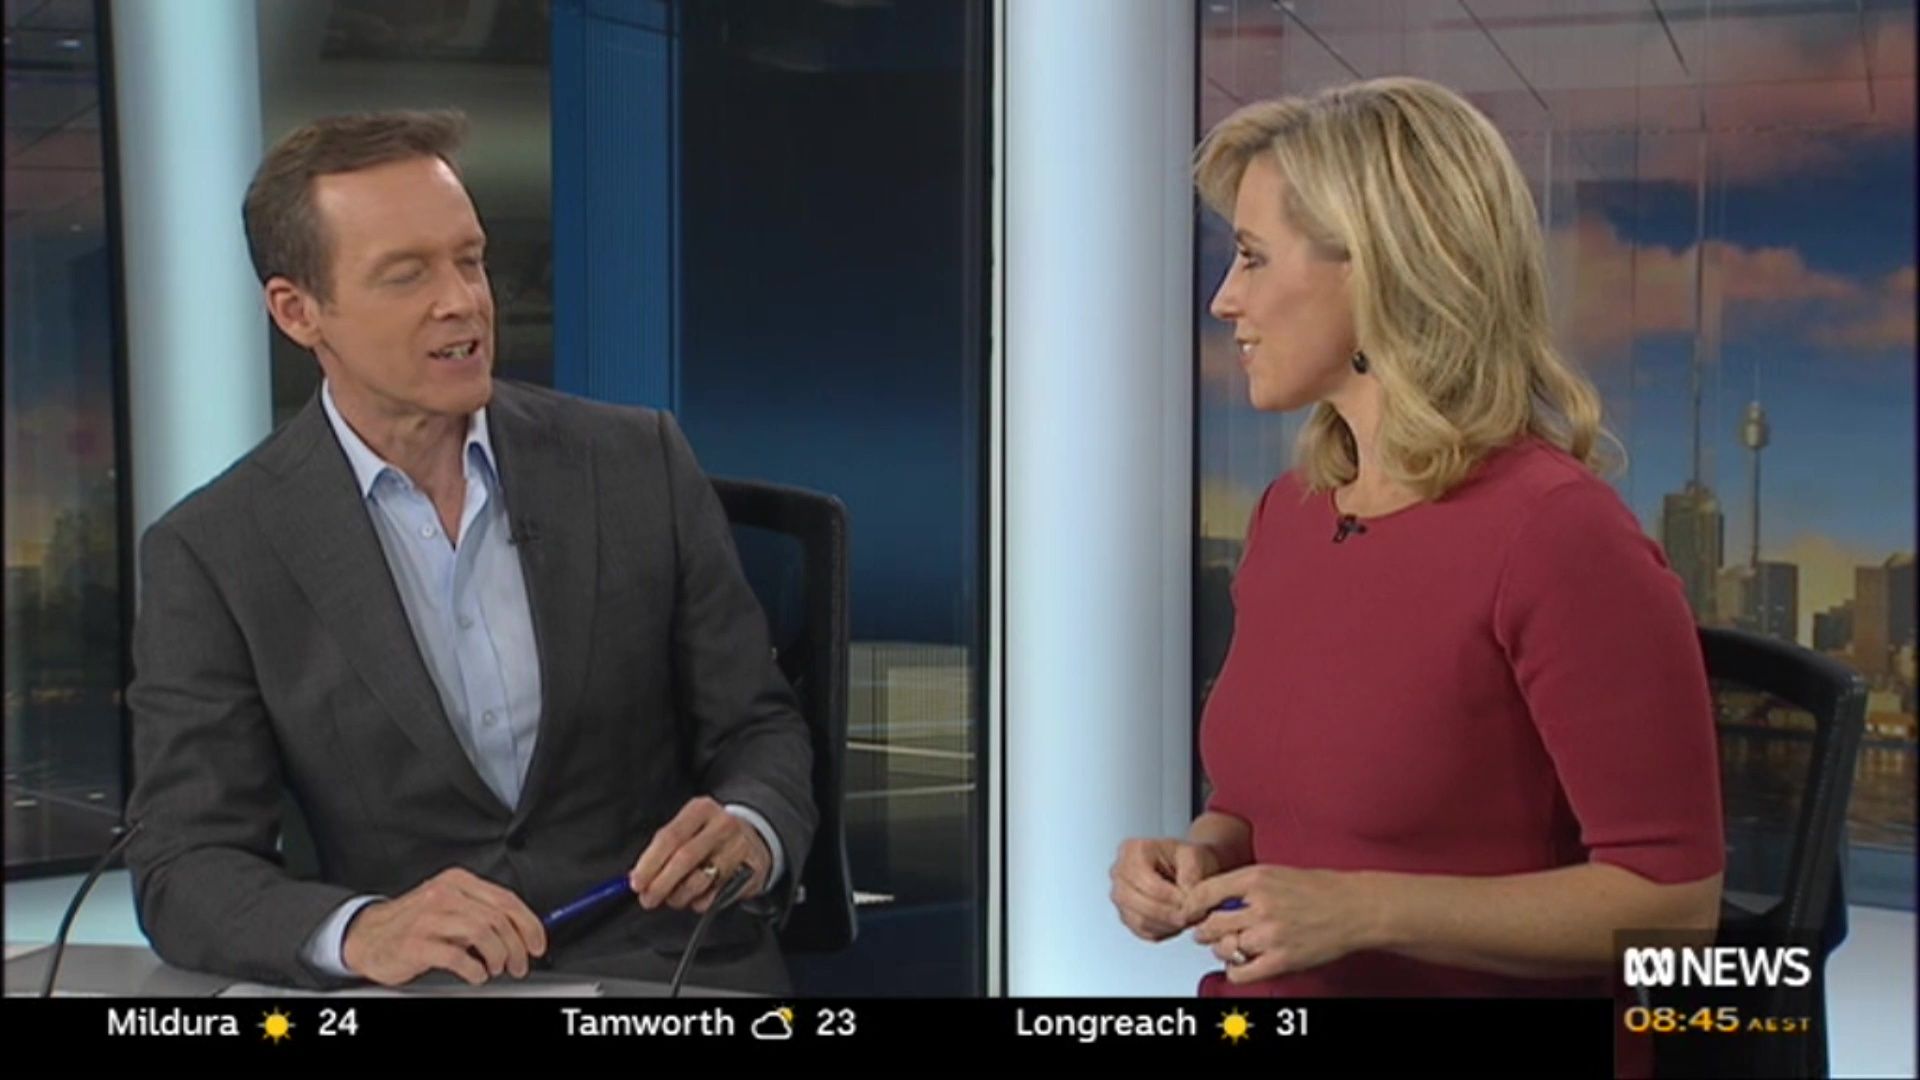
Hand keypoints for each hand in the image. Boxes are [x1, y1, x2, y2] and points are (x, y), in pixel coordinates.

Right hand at [341, 867, 546, 986]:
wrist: (367, 935)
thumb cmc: (413, 922)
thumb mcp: (450, 906)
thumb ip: (482, 911)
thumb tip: (521, 930)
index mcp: (457, 881)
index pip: (506, 900)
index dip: (528, 925)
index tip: (537, 944)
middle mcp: (444, 894)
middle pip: (498, 918)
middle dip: (516, 946)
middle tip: (520, 964)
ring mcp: (429, 918)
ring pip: (482, 933)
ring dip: (497, 957)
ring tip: (496, 968)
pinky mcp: (416, 943)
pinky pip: (457, 956)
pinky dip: (474, 969)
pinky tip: (476, 974)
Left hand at [628, 796, 772, 913]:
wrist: (755, 837)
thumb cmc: (711, 836)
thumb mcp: (689, 829)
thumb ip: (663, 849)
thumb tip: (638, 876)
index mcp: (701, 809)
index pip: (669, 836)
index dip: (649, 863)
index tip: (636, 882)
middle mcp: (723, 824)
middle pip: (684, 858)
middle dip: (661, 884)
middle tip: (649, 898)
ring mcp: (740, 846)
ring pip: (701, 879)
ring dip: (679, 896)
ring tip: (674, 898)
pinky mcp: (753, 869)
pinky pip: (718, 895)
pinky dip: (700, 902)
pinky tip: (698, 897)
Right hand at [1109, 837, 1222, 941]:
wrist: (1185, 867)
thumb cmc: (1186, 859)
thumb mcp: (1195, 855)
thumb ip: (1191, 873)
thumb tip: (1186, 896)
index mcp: (1133, 851)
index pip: (1147, 882)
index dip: (1170, 897)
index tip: (1189, 901)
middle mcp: (1119, 872)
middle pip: (1139, 903)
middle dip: (1168, 913)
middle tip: (1190, 916)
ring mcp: (1119, 895)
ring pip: (1139, 920)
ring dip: (1166, 924)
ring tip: (1186, 919)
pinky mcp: (1125, 914)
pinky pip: (1141, 931)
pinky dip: (1161, 931)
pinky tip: (1176, 923)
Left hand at [1181, 865, 1382, 983]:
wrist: (1355, 908)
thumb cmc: (1320, 889)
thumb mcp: (1276, 872)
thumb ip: (1244, 884)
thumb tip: (1213, 898)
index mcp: (1256, 878)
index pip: (1204, 892)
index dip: (1191, 905)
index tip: (1189, 912)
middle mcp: (1260, 905)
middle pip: (1210, 924)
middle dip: (1203, 930)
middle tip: (1204, 932)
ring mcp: (1270, 935)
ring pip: (1223, 948)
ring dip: (1221, 950)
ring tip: (1229, 946)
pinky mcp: (1281, 960)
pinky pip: (1241, 972)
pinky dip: (1234, 970)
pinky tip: (1241, 963)